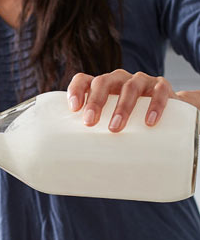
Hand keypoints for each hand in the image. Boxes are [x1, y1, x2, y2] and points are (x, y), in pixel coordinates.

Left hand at [67, 69, 199, 132]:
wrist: (165, 114)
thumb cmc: (127, 122)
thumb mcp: (108, 123)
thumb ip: (94, 133)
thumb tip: (77, 160)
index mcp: (101, 87)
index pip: (83, 81)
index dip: (76, 90)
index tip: (74, 109)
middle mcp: (118, 79)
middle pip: (103, 82)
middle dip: (95, 102)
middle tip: (89, 122)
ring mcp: (140, 81)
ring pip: (129, 87)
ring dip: (122, 107)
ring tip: (115, 128)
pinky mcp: (161, 86)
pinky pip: (158, 92)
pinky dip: (154, 105)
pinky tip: (149, 122)